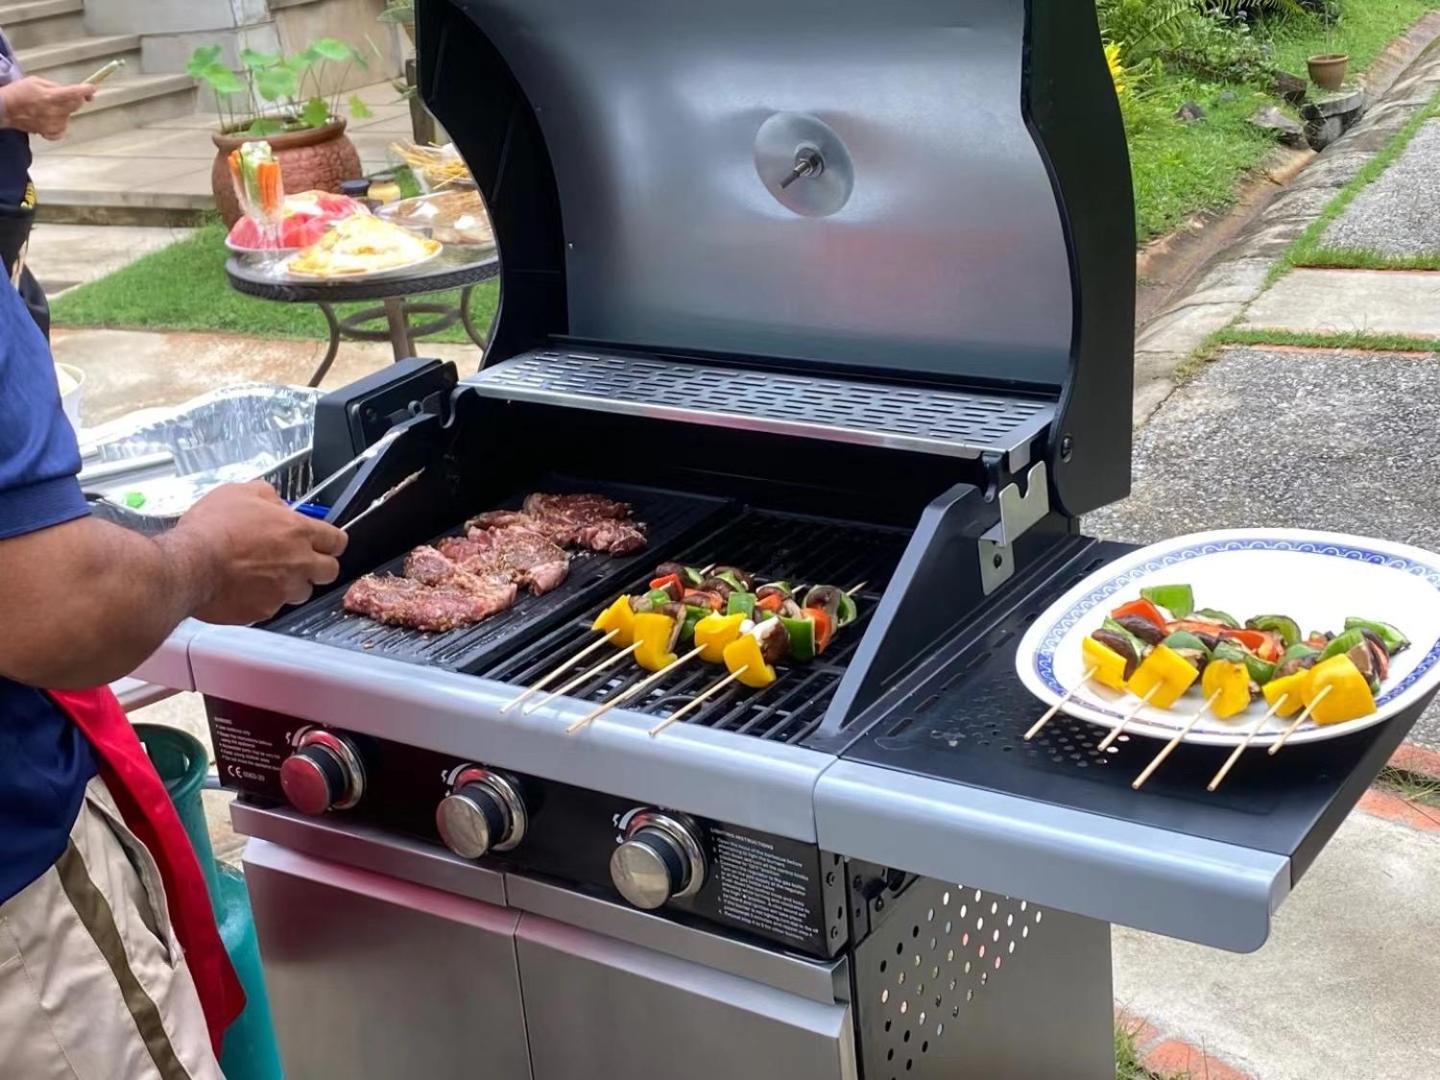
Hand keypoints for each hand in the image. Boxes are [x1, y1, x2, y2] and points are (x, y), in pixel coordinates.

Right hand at [0, 77, 95, 139]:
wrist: (5, 109)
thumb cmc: (19, 92)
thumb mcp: (36, 81)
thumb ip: (55, 86)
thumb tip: (69, 91)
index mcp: (51, 96)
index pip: (75, 93)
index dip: (86, 90)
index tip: (92, 88)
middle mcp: (55, 111)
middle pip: (76, 105)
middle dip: (75, 99)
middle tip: (67, 96)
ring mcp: (54, 124)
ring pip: (69, 116)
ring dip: (64, 111)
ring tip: (47, 108)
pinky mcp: (51, 133)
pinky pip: (63, 129)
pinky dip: (59, 124)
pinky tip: (49, 119)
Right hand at [171, 481, 347, 624]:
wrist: (188, 565)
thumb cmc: (211, 527)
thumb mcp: (239, 493)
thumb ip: (267, 496)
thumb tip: (277, 503)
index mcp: (298, 531)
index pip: (337, 540)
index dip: (331, 542)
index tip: (324, 543)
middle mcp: (298, 563)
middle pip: (330, 571)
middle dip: (318, 567)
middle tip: (298, 561)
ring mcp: (283, 591)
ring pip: (302, 592)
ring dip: (291, 585)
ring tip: (264, 575)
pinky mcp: (264, 612)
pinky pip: (272, 607)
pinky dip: (262, 599)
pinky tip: (243, 589)